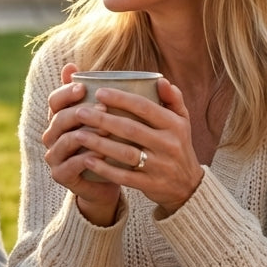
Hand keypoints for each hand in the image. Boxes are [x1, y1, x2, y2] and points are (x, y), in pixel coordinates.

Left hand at [42, 67, 202, 220]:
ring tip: (78, 134)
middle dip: (103, 120)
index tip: (99, 92)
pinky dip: (105, 169)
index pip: (145, 108)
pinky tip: (87, 160)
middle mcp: (168, 145)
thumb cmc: (178, 145)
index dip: (121, 99)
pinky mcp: (151, 185)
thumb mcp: (182, 122)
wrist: (188, 186)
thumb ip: (172, 100)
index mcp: (174, 125)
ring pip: (125, 153)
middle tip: (80, 112)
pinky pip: (125, 177)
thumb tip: (161, 80)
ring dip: (99, 144)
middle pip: (131, 129)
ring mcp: (160, 166)